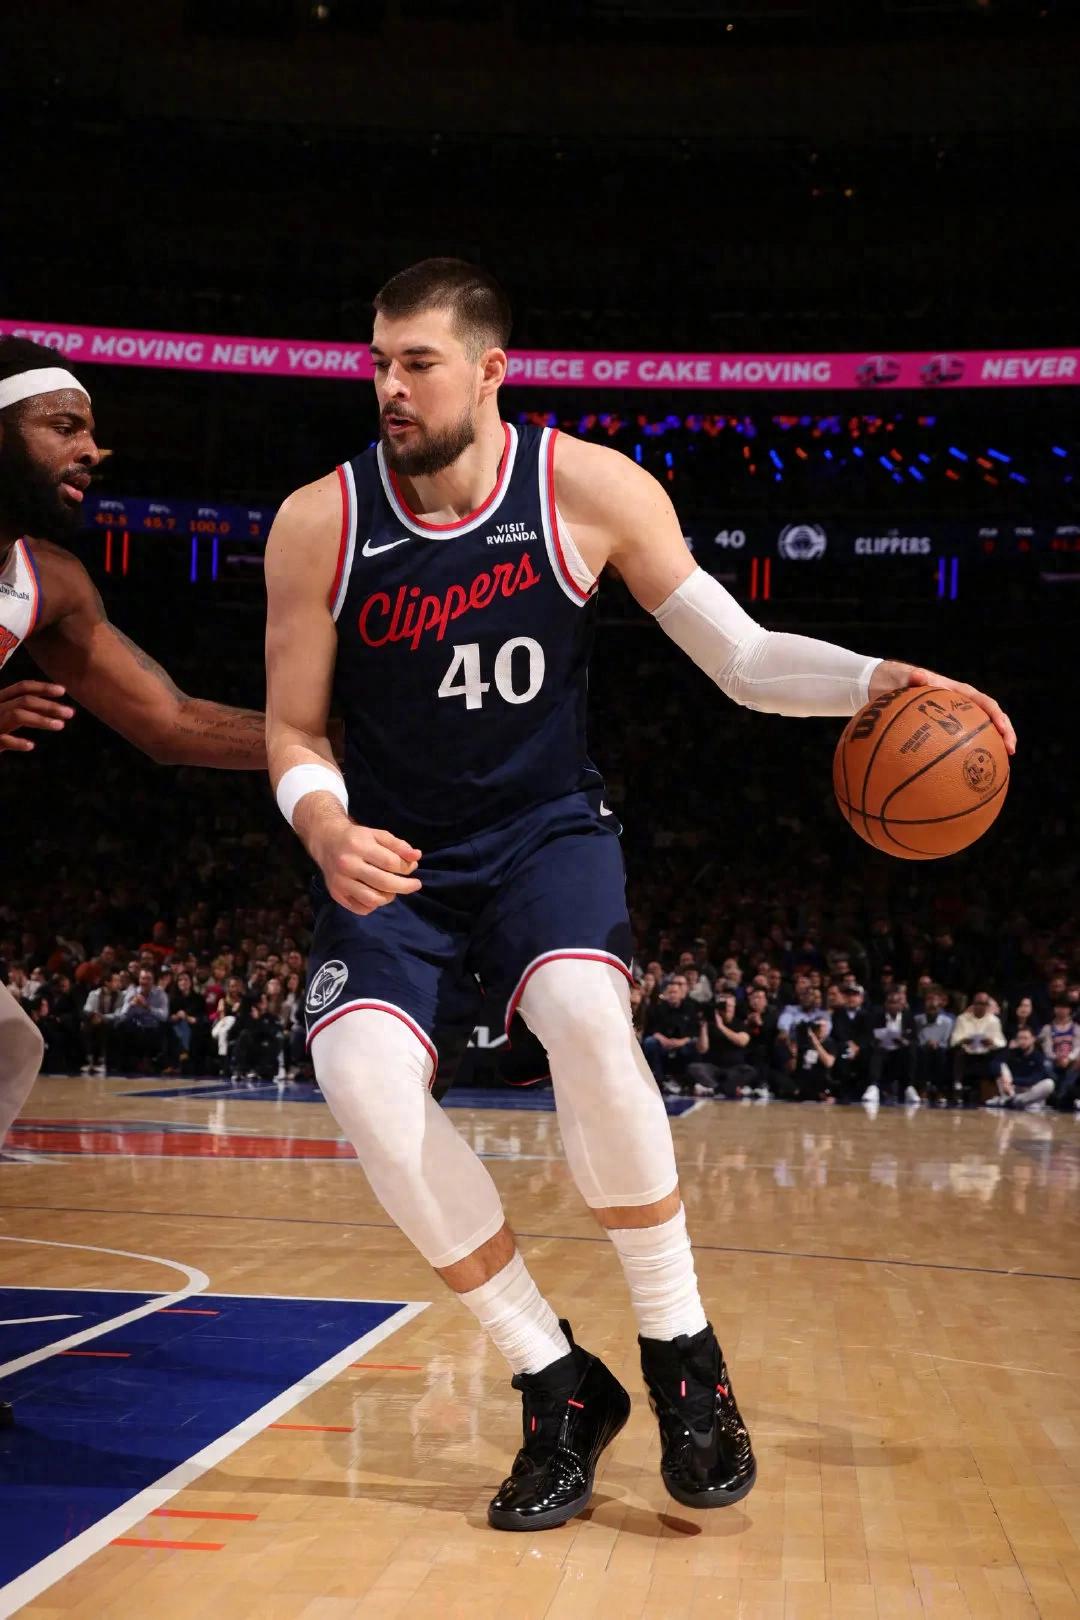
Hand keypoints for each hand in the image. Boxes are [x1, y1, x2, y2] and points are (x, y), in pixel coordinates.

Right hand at [0, 681, 74, 752]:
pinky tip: (30, 746)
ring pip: (17, 715)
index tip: (63, 691)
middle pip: (24, 701)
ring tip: (60, 725)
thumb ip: (18, 708)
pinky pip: (2, 740)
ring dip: (41, 719)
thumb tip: (49, 708)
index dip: (43, 688)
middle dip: (49, 705)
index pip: (22, 688)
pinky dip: (16, 742)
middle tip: (70, 713)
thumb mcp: (3, 715)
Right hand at [313, 821, 422, 916]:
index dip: (406, 867)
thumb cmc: (357, 838)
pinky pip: (361, 908)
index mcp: (359, 846)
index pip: (390, 862)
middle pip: (383, 883)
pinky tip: (377, 895)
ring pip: (372, 899)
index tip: (412, 867)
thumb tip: (417, 856)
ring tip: (392, 890)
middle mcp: (347, 865)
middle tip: (415, 885)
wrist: (327, 842)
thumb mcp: (378, 835)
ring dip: (389, 897)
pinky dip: (374, 905)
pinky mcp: (336, 894)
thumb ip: (398, 845)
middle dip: (405, 886)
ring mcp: (340, 882)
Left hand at [873, 663, 1015, 754]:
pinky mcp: (953, 731)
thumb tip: (917, 676)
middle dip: (1006, 734)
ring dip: (994, 747)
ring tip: (1001, 766)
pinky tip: (969, 774)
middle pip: (993, 720)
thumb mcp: (911, 680)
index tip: (1004, 730)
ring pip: (984, 734)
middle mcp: (967, 707)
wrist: (899, 688)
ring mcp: (962, 720)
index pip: (987, 704)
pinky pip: (965, 744)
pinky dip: (971, 756)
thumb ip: (916, 679)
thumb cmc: (907, 684)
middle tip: (1011, 751)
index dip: (999, 717)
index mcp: (963, 694)